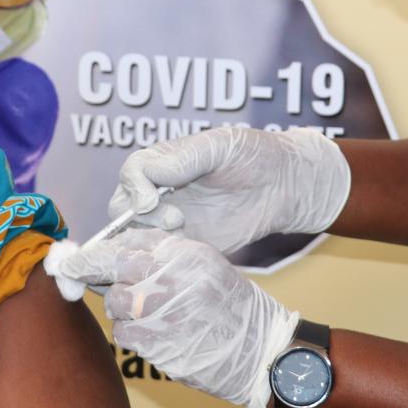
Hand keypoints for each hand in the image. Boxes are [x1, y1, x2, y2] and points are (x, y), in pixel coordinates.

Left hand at [95, 229, 297, 407]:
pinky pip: (125, 335)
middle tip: (83, 275)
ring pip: (115, 306)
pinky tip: (155, 334)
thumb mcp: (205, 264)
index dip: (95, 250)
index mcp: (184, 256)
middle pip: (111, 272)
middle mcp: (171, 282)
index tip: (75, 256)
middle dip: (93, 273)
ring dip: (121, 309)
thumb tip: (114, 250)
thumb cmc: (230, 305)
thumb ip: (162, 255)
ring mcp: (163, 316)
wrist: (258, 351)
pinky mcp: (158, 348)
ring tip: (148, 312)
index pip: (126, 243)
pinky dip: (132, 335)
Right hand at [109, 127, 351, 252]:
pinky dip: (162, 261)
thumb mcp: (219, 146)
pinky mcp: (187, 244)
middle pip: (121, 209)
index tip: (153, 200)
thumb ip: (182, 159)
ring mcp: (170, 221)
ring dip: (147, 241)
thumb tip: (149, 176)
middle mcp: (159, 192)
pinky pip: (161, 257)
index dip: (134, 189)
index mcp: (161, 162)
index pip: (129, 174)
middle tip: (174, 220)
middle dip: (137, 217)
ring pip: (135, 237)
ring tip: (182, 236)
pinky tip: (183, 257)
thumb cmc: (253, 155)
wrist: (285, 185)